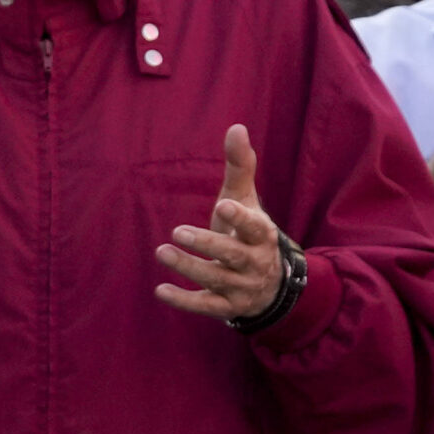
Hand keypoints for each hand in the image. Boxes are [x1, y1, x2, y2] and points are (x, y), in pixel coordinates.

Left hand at [154, 124, 285, 319]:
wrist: (273, 285)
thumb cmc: (249, 233)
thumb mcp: (247, 200)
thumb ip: (240, 166)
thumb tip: (236, 126)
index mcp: (262, 235)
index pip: (255, 227)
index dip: (241, 217)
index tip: (223, 204)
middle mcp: (256, 262)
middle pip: (233, 254)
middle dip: (207, 244)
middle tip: (176, 231)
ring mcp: (243, 287)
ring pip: (216, 279)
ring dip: (189, 268)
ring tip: (161, 251)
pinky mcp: (228, 306)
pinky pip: (207, 306)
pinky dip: (185, 301)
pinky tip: (160, 291)